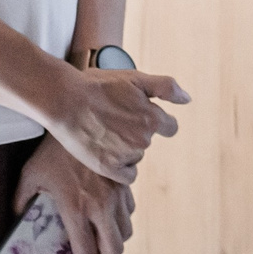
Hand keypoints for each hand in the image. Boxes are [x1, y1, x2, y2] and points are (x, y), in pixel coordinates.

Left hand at [17, 138, 134, 253]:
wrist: (78, 119)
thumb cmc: (50, 151)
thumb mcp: (30, 176)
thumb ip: (22, 202)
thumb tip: (17, 218)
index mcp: (76, 209)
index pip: (85, 252)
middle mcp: (100, 206)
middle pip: (113, 249)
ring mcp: (116, 194)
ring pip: (125, 231)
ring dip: (115, 243)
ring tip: (102, 245)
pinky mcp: (125, 183)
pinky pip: (130, 211)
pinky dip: (121, 221)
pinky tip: (108, 219)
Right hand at [45, 67, 190, 183]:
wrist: (65, 100)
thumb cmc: (98, 86)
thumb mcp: (135, 78)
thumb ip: (165, 88)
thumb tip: (187, 99)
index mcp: (153, 118)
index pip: (170, 127)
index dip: (155, 120)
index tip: (136, 116)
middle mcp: (143, 140)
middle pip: (147, 141)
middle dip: (134, 132)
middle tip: (111, 119)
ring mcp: (126, 156)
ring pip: (135, 155)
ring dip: (123, 148)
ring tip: (102, 131)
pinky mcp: (109, 169)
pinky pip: (126, 175)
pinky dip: (118, 166)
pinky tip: (104, 151)